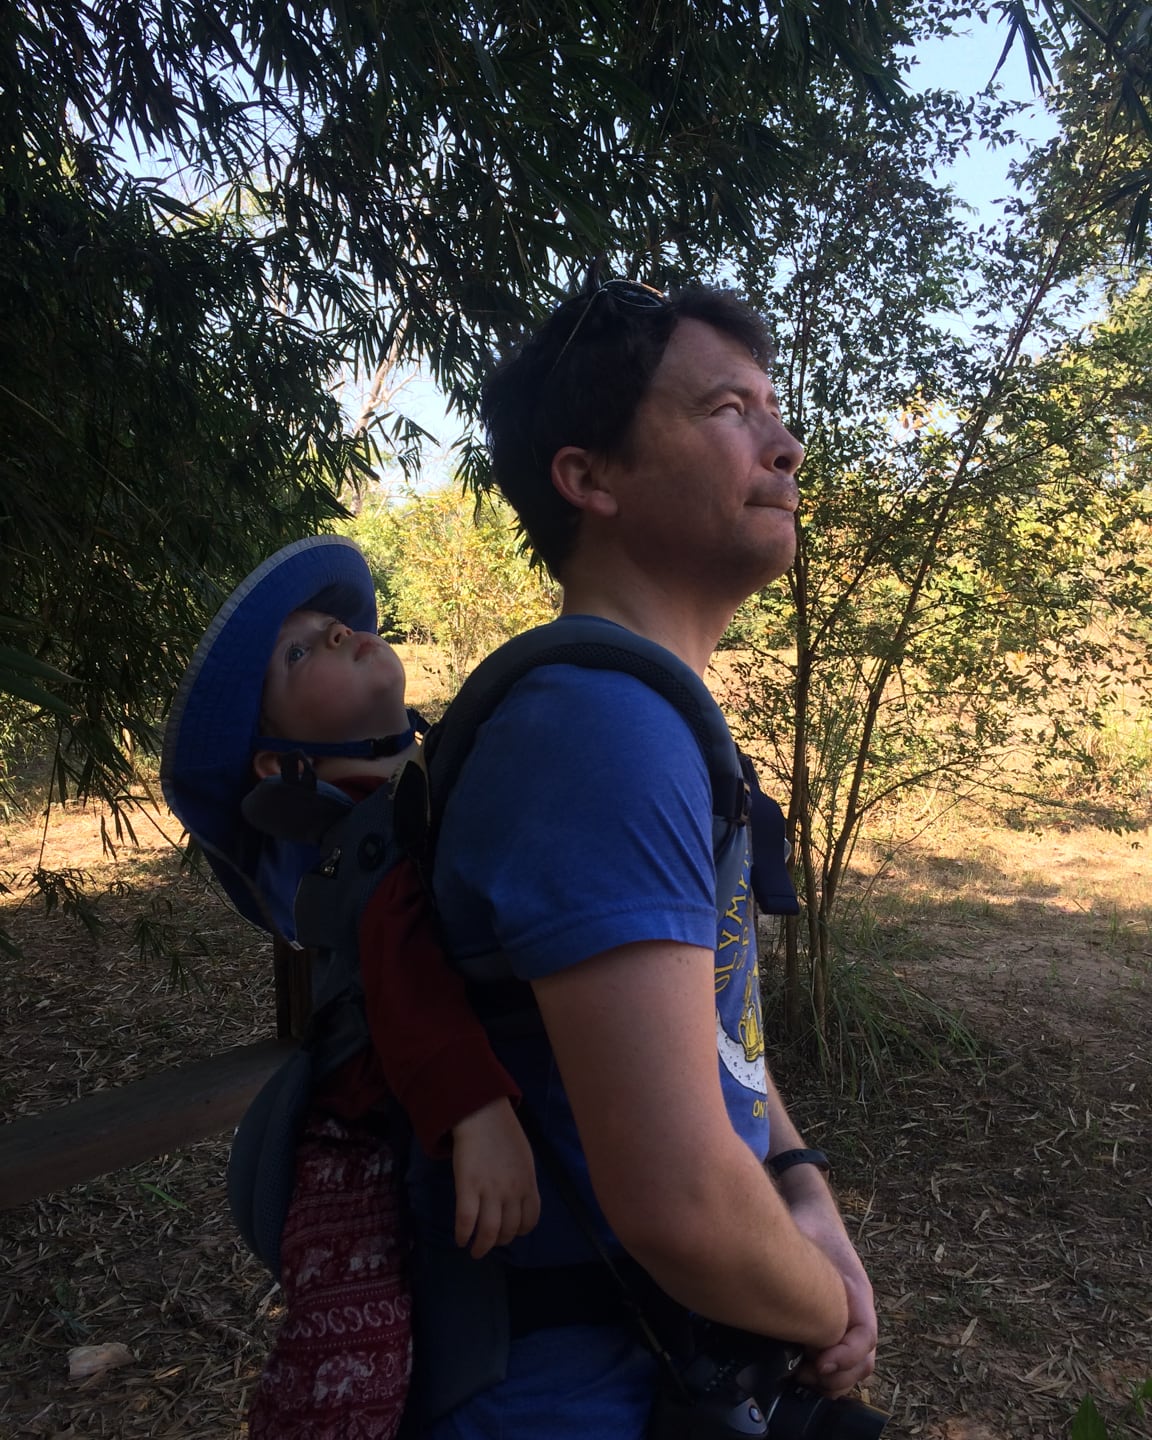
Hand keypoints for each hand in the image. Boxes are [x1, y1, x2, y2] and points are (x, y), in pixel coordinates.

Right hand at [451, 1098, 541, 1258]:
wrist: (482, 1113)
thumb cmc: (504, 1131)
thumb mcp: (524, 1157)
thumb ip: (523, 1180)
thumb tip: (519, 1198)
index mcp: (528, 1183)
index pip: (530, 1221)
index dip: (520, 1231)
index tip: (510, 1232)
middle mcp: (512, 1191)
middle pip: (509, 1230)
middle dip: (500, 1241)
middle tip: (490, 1241)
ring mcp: (490, 1190)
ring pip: (489, 1232)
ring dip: (482, 1247)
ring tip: (476, 1250)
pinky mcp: (468, 1186)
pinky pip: (466, 1220)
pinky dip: (463, 1234)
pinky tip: (460, 1239)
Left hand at [784, 1183, 876, 1395]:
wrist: (814, 1214)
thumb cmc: (809, 1226)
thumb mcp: (804, 1238)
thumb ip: (796, 1260)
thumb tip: (767, 1285)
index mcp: (857, 1292)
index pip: (866, 1335)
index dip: (846, 1355)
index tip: (818, 1363)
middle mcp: (859, 1311)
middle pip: (864, 1361)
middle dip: (837, 1377)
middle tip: (802, 1375)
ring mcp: (850, 1320)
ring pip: (857, 1366)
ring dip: (833, 1381)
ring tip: (800, 1378)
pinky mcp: (836, 1326)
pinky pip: (843, 1360)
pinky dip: (829, 1376)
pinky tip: (800, 1374)